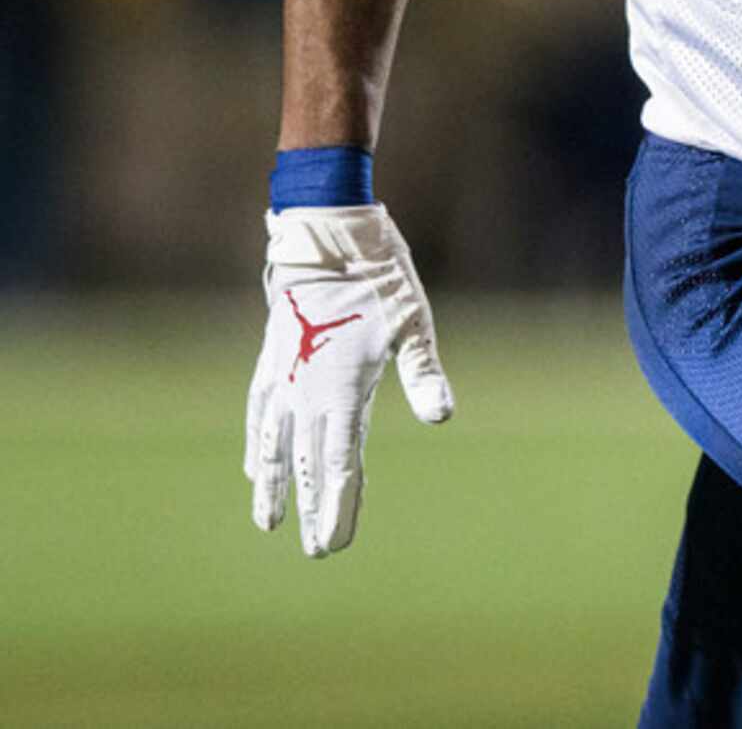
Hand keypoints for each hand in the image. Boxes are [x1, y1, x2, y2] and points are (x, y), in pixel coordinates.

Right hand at [246, 204, 453, 556]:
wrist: (327, 237)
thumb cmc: (379, 279)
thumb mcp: (413, 322)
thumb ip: (423, 373)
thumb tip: (441, 417)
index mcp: (340, 389)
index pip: (338, 464)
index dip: (337, 505)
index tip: (334, 544)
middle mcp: (304, 392)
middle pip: (307, 464)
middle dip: (312, 509)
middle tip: (318, 552)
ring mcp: (282, 378)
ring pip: (272, 446)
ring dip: (272, 486)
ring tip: (268, 523)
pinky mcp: (271, 361)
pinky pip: (258, 414)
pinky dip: (255, 445)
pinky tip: (252, 466)